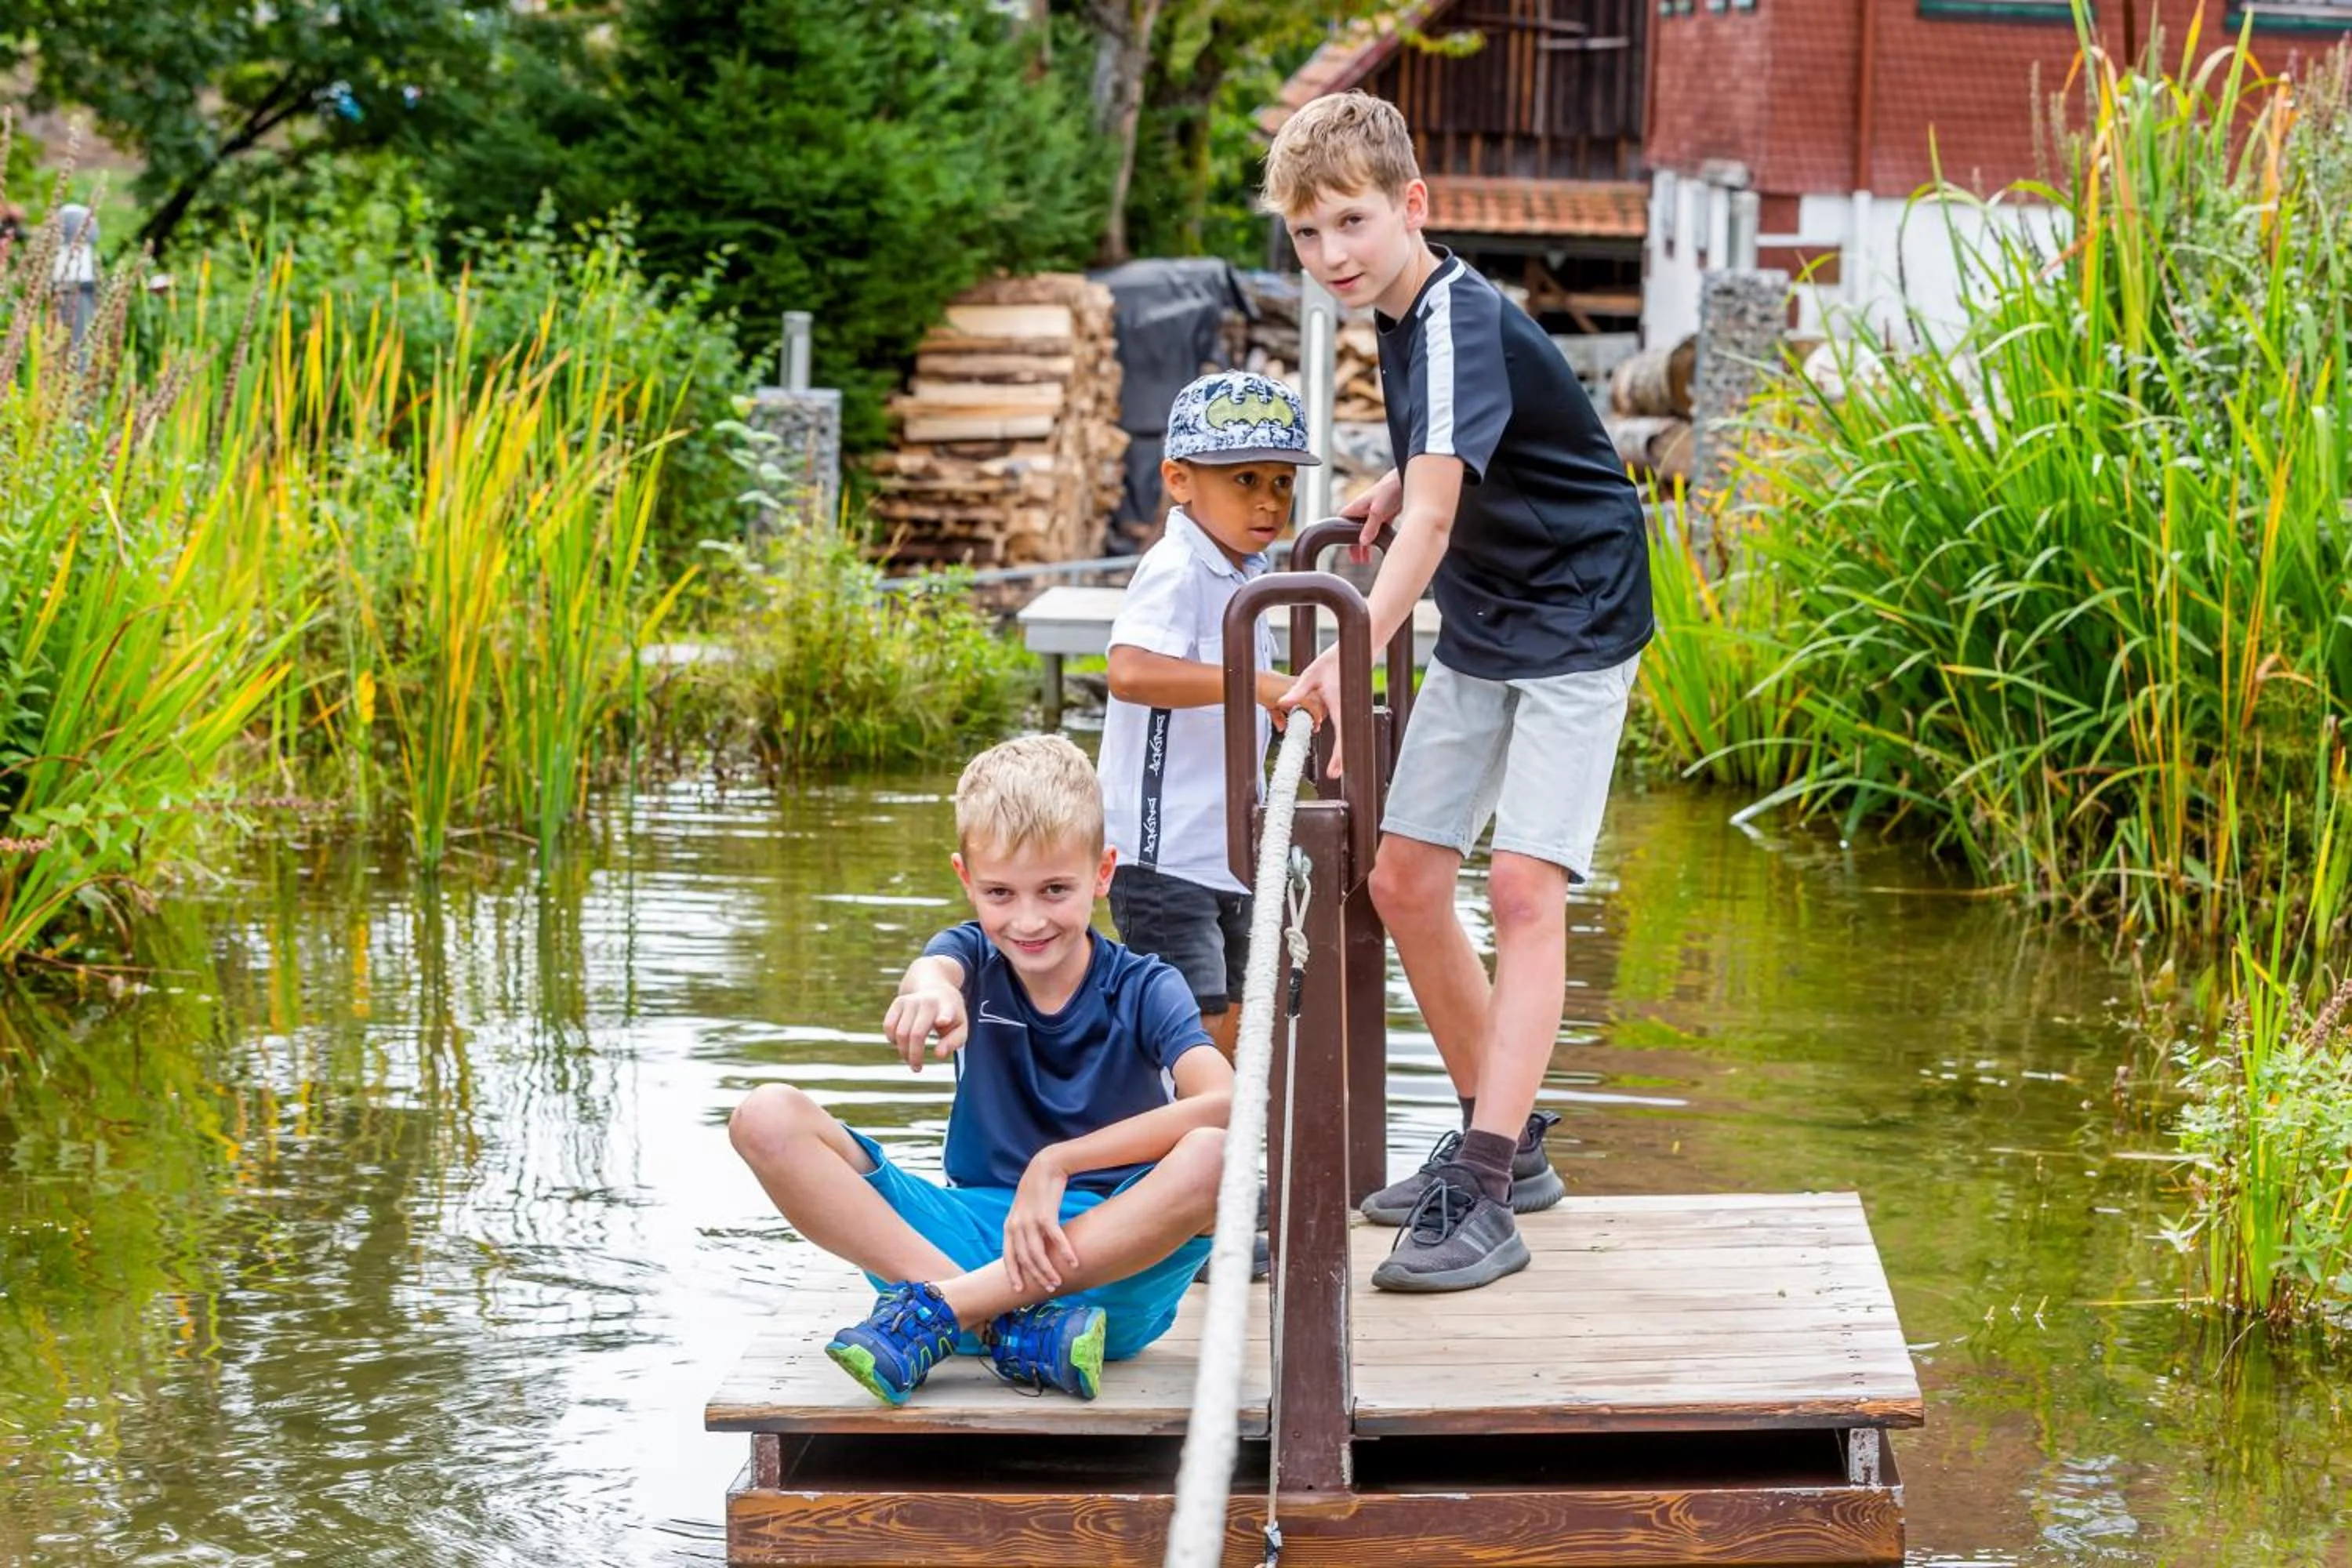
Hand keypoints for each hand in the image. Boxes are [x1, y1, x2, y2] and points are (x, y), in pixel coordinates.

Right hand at [882, 980, 966, 1072]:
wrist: (936, 988)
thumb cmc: (951, 1015)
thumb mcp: (960, 1027)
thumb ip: (953, 1043)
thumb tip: (938, 1055)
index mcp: (948, 1007)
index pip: (946, 1011)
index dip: (944, 1017)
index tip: (942, 1021)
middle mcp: (928, 1001)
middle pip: (916, 1034)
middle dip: (914, 1056)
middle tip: (917, 1069)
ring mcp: (911, 999)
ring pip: (899, 1033)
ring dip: (903, 1051)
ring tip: (911, 1058)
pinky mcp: (898, 1001)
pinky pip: (888, 1026)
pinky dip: (892, 1039)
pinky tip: (902, 1043)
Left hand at [1003, 1153, 1079, 1295]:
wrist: (1046, 1166)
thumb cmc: (1037, 1190)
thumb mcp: (1024, 1209)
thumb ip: (1024, 1227)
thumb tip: (1030, 1247)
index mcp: (1009, 1225)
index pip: (1008, 1256)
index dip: (1013, 1274)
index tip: (1019, 1290)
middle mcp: (1016, 1225)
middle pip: (1025, 1259)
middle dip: (1036, 1276)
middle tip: (1049, 1288)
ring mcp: (1030, 1220)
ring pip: (1038, 1253)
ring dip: (1049, 1270)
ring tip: (1059, 1281)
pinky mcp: (1046, 1214)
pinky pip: (1055, 1239)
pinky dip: (1064, 1252)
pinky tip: (1073, 1262)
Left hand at [1277, 650, 1342, 775]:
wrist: (1352, 653)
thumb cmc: (1333, 662)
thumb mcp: (1311, 675)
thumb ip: (1298, 691)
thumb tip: (1283, 702)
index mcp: (1338, 705)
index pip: (1341, 735)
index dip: (1338, 754)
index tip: (1333, 770)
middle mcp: (1347, 710)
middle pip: (1347, 740)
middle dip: (1342, 759)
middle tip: (1333, 774)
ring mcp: (1349, 710)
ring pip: (1348, 736)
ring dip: (1342, 751)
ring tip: (1335, 768)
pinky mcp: (1348, 708)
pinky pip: (1346, 728)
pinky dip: (1342, 741)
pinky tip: (1336, 749)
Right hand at [1337, 470, 1401, 558]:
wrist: (1408, 478)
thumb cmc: (1391, 488)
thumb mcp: (1378, 510)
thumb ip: (1370, 527)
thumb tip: (1363, 542)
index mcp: (1357, 506)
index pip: (1342, 521)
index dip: (1340, 533)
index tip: (1344, 547)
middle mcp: (1364, 509)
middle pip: (1354, 530)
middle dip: (1354, 545)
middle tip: (1357, 560)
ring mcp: (1375, 512)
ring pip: (1366, 531)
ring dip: (1366, 545)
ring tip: (1367, 560)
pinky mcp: (1387, 514)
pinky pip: (1379, 529)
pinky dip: (1378, 539)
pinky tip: (1381, 547)